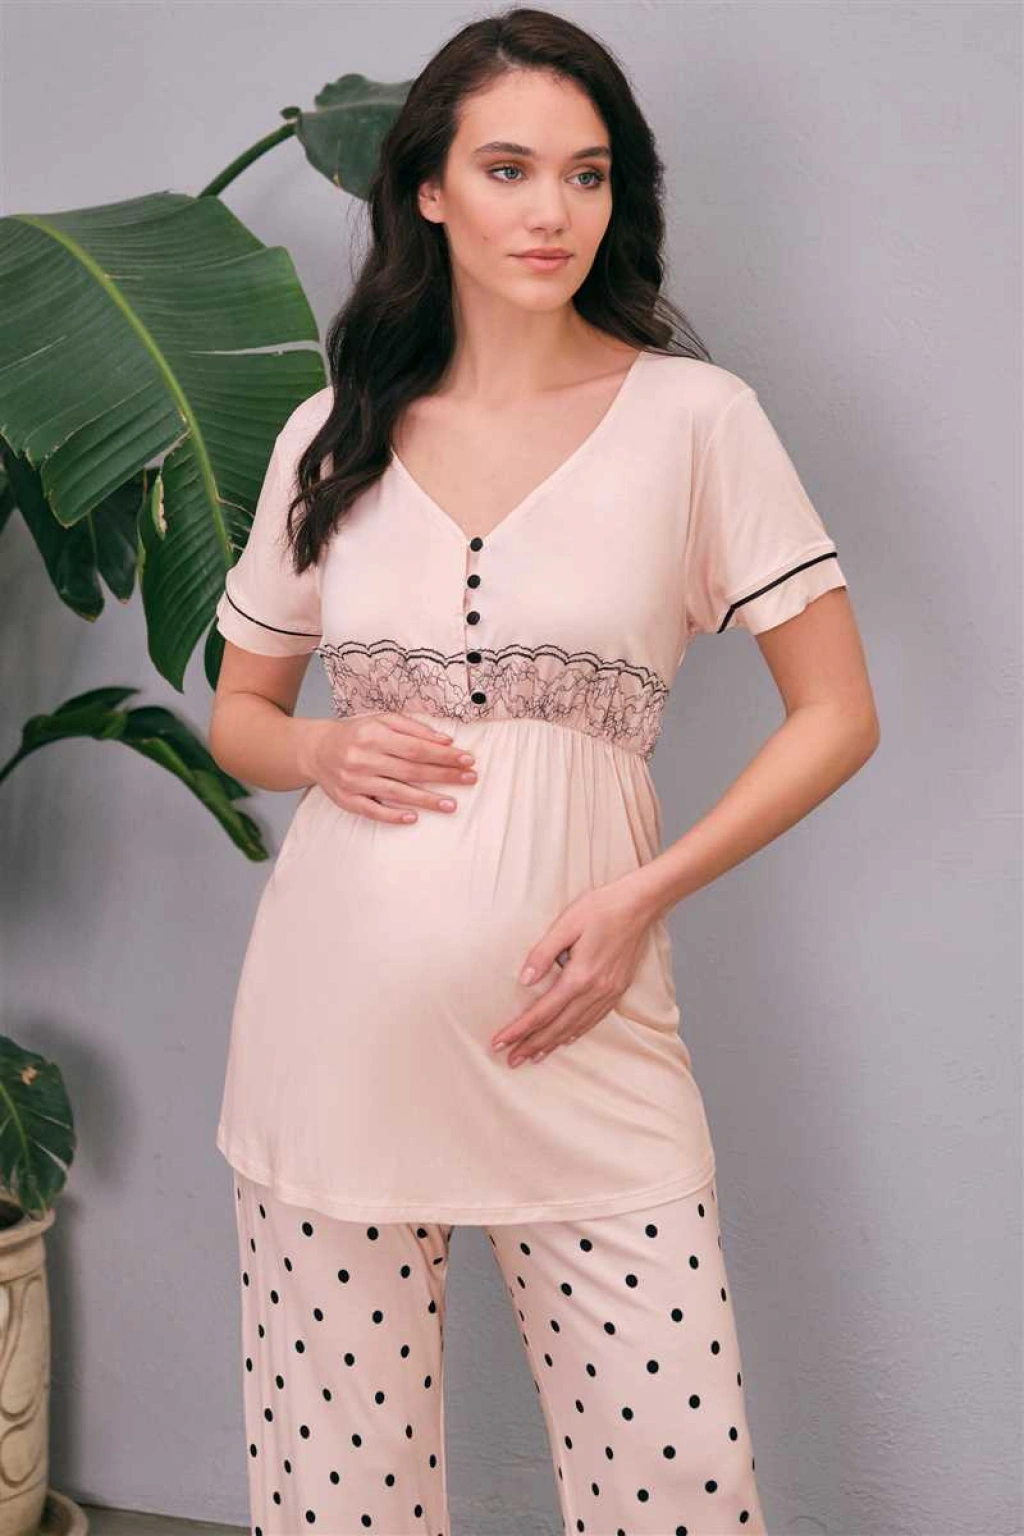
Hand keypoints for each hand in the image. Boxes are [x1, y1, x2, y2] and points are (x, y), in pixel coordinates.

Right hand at [301, 712, 477, 823]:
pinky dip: (393, 815)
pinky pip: (372, 811)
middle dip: (444, 775)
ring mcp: (354, 781)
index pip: (417, 748)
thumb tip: (445, 740)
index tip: (468, 760)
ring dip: (426, 800)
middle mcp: (363, 758)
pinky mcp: (347, 800)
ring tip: (451, 804)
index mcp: (374, 735)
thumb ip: (413, 728)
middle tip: (470, 779)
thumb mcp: (382, 720)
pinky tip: (413, 818)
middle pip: (411, 770)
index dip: (444, 755)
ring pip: (396, 792)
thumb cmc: (356, 734)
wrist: (316, 750)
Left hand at [490, 874, 661, 1066]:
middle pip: (558, 1027)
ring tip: (532, 1057)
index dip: (519, 1030)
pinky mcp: (618, 990)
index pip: (542, 1012)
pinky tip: (565, 1040)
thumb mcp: (566, 923)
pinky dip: (576, 1033)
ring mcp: (609, 993)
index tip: (499, 1042)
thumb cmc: (601, 908)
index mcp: (580, 976)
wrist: (640, 905)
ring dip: (552, 1044)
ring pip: (576, 1028)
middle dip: (532, 1045)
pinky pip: (593, 1020)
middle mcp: (595, 991)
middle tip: (511, 1060)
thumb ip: (543, 953)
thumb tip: (523, 980)